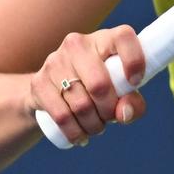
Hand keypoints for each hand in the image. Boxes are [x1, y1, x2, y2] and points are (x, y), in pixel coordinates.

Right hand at [29, 26, 147, 144]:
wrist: (53, 90)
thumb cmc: (98, 89)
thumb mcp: (120, 93)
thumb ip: (133, 103)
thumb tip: (123, 113)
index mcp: (104, 39)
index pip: (124, 37)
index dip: (134, 61)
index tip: (135, 83)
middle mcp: (77, 44)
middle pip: (99, 85)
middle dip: (109, 111)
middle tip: (110, 117)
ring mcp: (55, 62)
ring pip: (81, 105)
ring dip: (93, 126)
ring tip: (96, 127)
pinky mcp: (38, 82)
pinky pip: (62, 116)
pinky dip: (75, 132)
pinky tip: (80, 136)